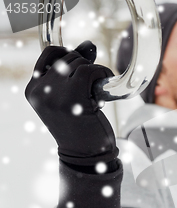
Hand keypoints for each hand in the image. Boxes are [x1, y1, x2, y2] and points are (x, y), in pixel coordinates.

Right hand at [25, 40, 117, 166]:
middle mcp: (40, 91)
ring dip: (95, 72)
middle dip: (85, 65)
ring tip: (98, 90)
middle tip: (94, 82)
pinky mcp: (74, 98)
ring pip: (80, 63)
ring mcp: (55, 95)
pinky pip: (91, 71)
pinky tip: (104, 89)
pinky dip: (102, 74)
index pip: (49, 54)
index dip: (69, 55)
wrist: (85, 155)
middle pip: (67, 57)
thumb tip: (89, 45)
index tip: (83, 66)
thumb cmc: (80, 125)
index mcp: (33, 90)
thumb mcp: (70, 97)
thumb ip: (75, 71)